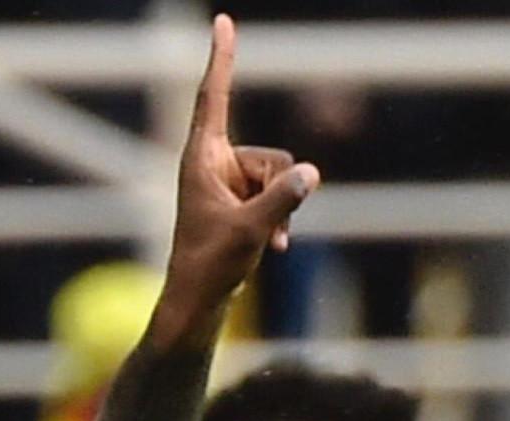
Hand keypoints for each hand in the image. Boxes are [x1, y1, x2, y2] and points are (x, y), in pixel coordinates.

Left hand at [162, 17, 320, 315]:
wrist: (197, 304)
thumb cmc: (211, 267)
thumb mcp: (251, 230)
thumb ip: (283, 198)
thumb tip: (312, 173)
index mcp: (202, 158)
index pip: (215, 96)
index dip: (223, 57)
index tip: (222, 21)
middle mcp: (214, 163)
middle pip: (273, 154)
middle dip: (280, 188)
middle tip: (260, 227)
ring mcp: (228, 181)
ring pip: (281, 176)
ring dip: (281, 209)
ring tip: (261, 239)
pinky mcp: (240, 199)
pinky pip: (279, 194)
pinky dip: (280, 219)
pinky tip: (274, 247)